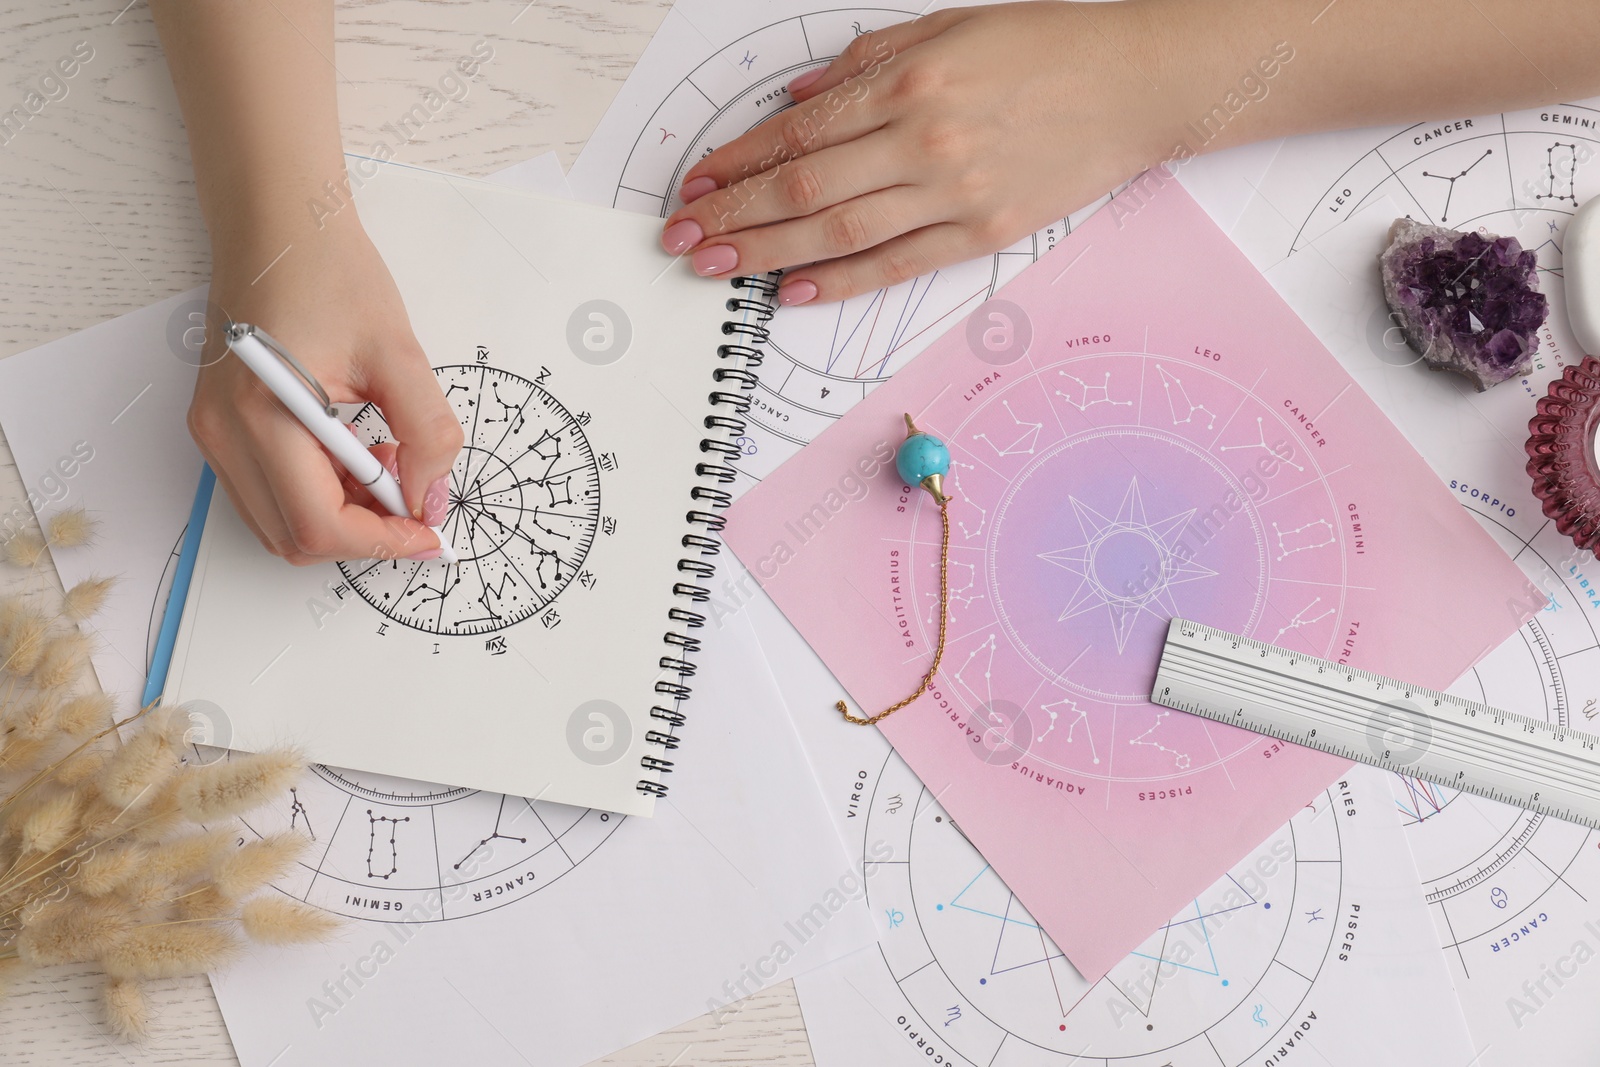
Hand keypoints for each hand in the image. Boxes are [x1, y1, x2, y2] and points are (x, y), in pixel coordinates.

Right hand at [190, 225, 463, 565]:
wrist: (278, 227)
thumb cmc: (330, 273)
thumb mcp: (400, 352)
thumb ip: (426, 432)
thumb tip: (429, 497)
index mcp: (264, 414)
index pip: (320, 524)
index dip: (382, 542)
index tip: (429, 532)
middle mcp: (224, 433)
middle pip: (296, 538)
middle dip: (363, 532)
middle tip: (411, 490)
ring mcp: (214, 433)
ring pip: (280, 525)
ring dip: (340, 516)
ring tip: (383, 460)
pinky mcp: (220, 428)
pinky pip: (269, 495)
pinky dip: (317, 496)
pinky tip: (354, 453)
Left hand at [659, 2, 1173, 304]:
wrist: (1137, 86)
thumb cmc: (1043, 48)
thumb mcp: (945, 28)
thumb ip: (863, 64)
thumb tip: (792, 102)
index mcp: (910, 82)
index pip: (799, 131)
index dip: (737, 161)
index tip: (696, 182)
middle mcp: (925, 141)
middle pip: (804, 190)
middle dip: (732, 214)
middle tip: (681, 236)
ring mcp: (954, 195)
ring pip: (838, 235)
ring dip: (766, 253)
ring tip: (716, 266)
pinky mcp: (983, 235)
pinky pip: (896, 266)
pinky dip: (839, 283)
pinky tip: (790, 292)